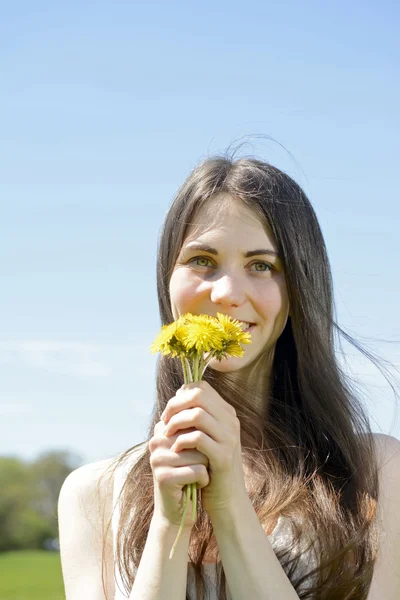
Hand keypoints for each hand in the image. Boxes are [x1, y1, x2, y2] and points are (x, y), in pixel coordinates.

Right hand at [149, 419, 209, 529]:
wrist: (177, 510)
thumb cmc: (189, 474)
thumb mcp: (191, 447)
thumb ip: (194, 425)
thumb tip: (206, 405)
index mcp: (162, 430)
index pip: (194, 423)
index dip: (203, 439)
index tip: (197, 453)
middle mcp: (156, 441)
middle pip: (197, 437)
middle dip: (205, 453)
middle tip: (197, 466)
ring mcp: (158, 458)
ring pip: (199, 455)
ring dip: (205, 467)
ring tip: (194, 476)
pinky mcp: (163, 476)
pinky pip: (197, 471)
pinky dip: (203, 480)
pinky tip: (195, 485)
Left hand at [161, 380, 246, 514]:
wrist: (227, 498)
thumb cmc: (210, 465)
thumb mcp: (206, 436)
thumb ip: (196, 416)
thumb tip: (177, 395)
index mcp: (226, 413)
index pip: (201, 388)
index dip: (181, 395)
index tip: (169, 411)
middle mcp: (231, 421)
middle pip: (198, 396)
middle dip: (175, 405)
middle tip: (164, 421)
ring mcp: (229, 438)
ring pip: (197, 414)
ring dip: (176, 422)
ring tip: (166, 434)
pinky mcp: (223, 456)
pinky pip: (198, 438)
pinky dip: (181, 441)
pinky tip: (175, 450)